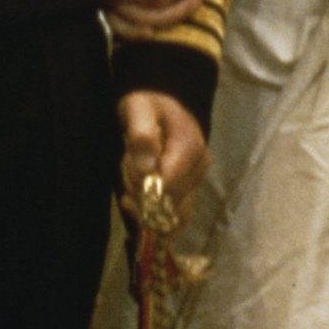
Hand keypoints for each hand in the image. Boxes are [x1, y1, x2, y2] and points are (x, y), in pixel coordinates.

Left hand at [119, 91, 208, 226]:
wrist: (160, 110)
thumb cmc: (148, 108)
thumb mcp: (138, 109)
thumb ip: (142, 135)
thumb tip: (147, 169)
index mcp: (191, 147)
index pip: (169, 184)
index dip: (144, 184)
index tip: (130, 167)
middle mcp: (200, 169)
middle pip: (169, 203)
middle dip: (141, 193)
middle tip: (129, 167)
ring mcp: (196, 184)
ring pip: (170, 215)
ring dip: (142, 206)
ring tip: (130, 182)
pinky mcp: (189, 194)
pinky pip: (173, 220)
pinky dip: (150, 218)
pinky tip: (133, 202)